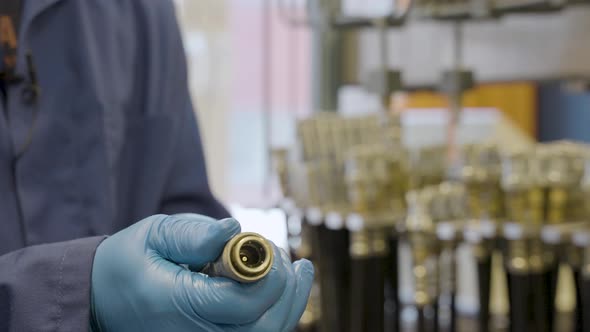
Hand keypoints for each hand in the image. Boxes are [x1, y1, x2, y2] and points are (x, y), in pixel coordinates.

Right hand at [90, 214, 313, 331]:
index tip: (269, 247)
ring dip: (288, 302)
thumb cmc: (128, 262)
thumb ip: (194, 235)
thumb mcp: (154, 235)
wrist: (102, 297)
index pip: (242, 304)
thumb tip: (235, 230)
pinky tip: (283, 286)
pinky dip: (276, 312)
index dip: (268, 276)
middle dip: (286, 290)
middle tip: (289, 258)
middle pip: (264, 327)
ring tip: (298, 270)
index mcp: (178, 307)